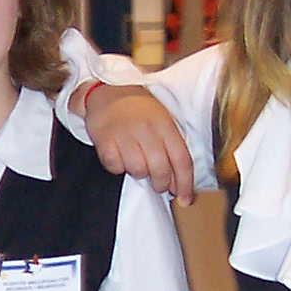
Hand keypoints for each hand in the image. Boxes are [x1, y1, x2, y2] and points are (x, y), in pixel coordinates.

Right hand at [84, 85, 196, 204]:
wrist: (107, 90)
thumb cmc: (138, 109)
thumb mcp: (162, 120)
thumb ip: (172, 148)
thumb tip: (178, 185)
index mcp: (165, 124)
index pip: (182, 160)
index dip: (185, 184)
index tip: (185, 200)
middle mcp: (147, 128)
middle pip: (161, 170)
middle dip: (161, 184)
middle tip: (158, 184)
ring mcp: (125, 133)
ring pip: (138, 171)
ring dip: (138, 173)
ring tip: (135, 161)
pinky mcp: (105, 138)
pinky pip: (115, 167)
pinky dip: (117, 167)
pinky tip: (119, 155)